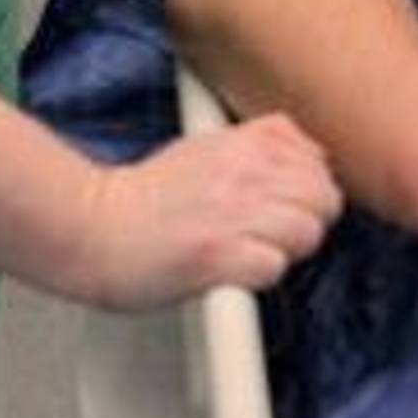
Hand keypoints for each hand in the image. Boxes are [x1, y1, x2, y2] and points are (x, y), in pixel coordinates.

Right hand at [70, 113, 340, 309]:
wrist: (92, 229)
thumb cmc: (144, 199)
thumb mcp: (206, 147)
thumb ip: (259, 146)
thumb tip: (310, 156)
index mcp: (244, 141)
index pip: (318, 160)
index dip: (309, 190)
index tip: (284, 205)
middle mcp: (244, 170)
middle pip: (324, 197)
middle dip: (307, 221)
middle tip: (271, 236)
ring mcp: (232, 211)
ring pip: (308, 232)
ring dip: (286, 251)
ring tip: (250, 253)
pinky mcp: (217, 253)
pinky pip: (274, 267)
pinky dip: (259, 276)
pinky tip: (234, 272)